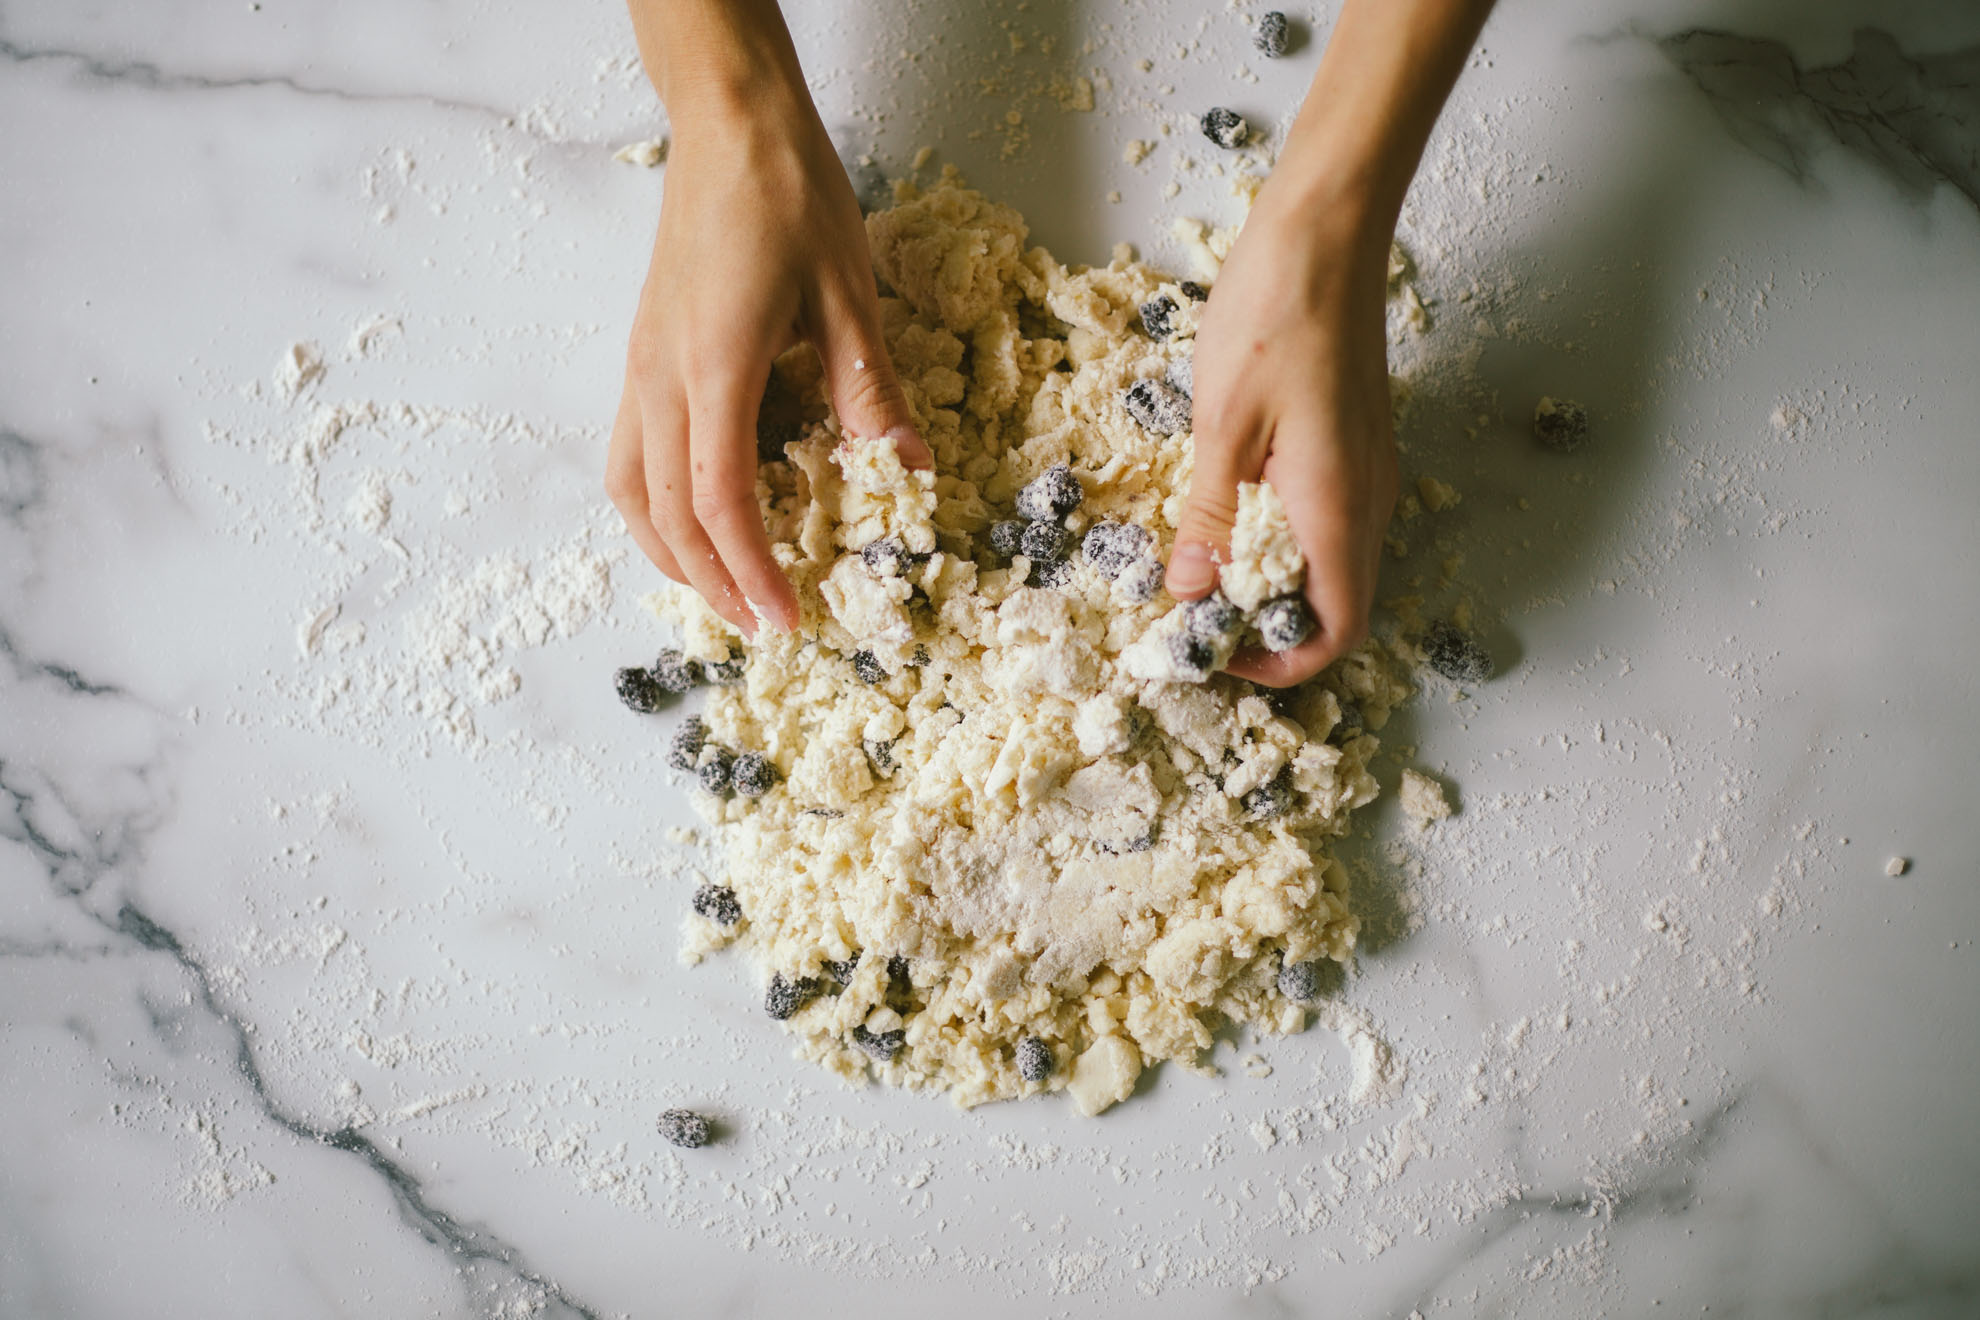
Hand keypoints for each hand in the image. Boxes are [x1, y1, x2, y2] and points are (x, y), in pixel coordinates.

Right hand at [605, 83, 929, 637]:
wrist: (728, 125)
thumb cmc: (787, 196)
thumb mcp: (848, 294)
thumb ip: (870, 392)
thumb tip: (911, 473)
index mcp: (715, 367)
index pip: (719, 499)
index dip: (752, 569)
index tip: (788, 617)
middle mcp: (661, 378)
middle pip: (667, 513)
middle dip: (715, 583)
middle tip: (766, 626)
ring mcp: (641, 369)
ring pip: (632, 492)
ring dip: (673, 555)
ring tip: (724, 591)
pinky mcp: (642, 357)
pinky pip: (628, 457)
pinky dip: (653, 509)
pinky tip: (691, 522)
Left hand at [1165, 197, 1399, 685]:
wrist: (1325, 231)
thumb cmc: (1273, 315)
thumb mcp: (1221, 428)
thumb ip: (1210, 520)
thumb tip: (1191, 594)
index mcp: (1338, 508)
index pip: (1337, 630)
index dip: (1281, 664)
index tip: (1218, 652)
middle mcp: (1368, 500)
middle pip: (1337, 606)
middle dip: (1270, 628)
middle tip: (1196, 613)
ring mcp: (1369, 471)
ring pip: (1334, 565)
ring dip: (1274, 583)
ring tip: (1204, 564)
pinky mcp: (1356, 445)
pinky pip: (1330, 521)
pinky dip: (1284, 540)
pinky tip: (1230, 509)